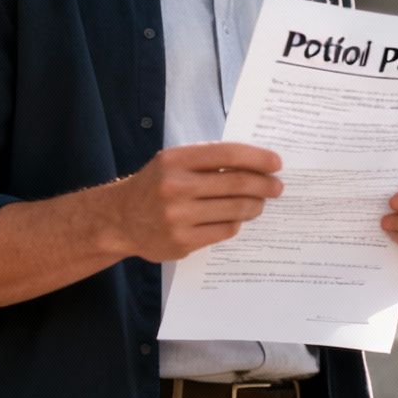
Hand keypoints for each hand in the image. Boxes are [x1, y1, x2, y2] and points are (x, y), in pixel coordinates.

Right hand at [104, 142, 282, 262]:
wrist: (120, 219)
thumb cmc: (155, 185)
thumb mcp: (173, 162)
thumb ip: (207, 161)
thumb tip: (255, 164)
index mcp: (176, 160)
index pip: (228, 154)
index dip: (257, 158)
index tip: (276, 163)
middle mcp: (176, 186)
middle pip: (237, 184)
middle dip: (264, 185)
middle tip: (277, 187)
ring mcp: (178, 217)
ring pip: (234, 210)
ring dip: (255, 206)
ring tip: (260, 204)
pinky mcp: (182, 242)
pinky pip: (224, 231)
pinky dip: (236, 223)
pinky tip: (237, 218)